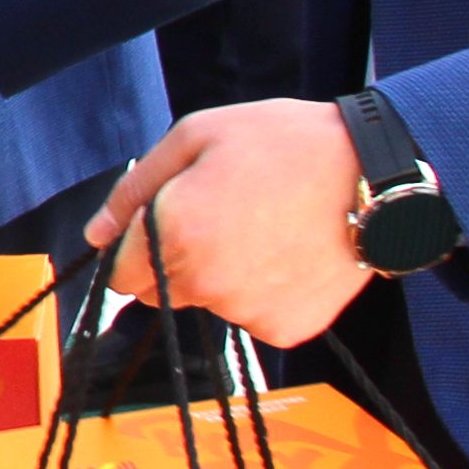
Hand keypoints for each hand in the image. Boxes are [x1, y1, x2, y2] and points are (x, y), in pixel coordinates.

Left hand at [88, 98, 374, 348]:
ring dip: (224, 277)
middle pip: (161, 293)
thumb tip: (96, 235)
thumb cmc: (282, 144)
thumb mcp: (196, 137)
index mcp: (171, 234)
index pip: (120, 275)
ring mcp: (245, 312)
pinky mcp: (284, 330)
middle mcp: (203, 283)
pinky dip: (265, 294)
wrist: (372, 175)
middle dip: (176, 262)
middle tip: (224, 218)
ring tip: (267, 229)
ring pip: (210, 304)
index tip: (167, 225)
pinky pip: (254, 317)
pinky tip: (290, 254)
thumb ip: (135, 189)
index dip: (137, 249)